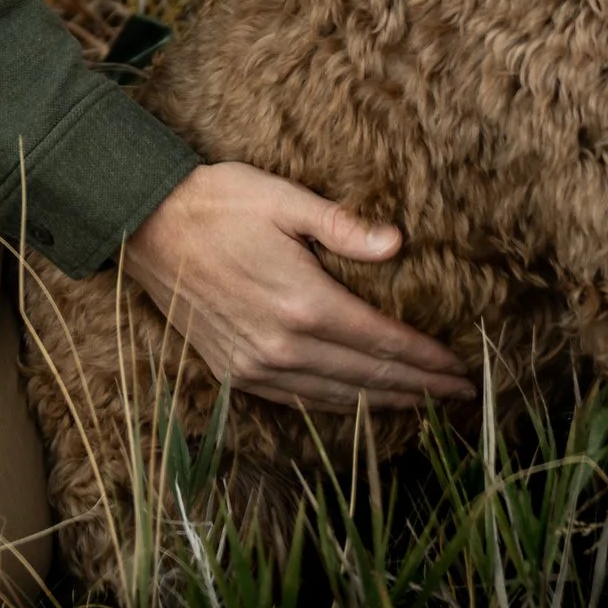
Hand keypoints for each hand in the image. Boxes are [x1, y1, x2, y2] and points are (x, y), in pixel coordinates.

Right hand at [124, 162, 472, 410]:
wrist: (146, 227)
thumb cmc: (219, 203)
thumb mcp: (285, 199)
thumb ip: (343, 226)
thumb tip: (397, 243)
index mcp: (304, 302)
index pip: (382, 342)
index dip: (426, 359)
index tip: (460, 368)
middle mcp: (283, 345)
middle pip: (367, 377)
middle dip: (418, 388)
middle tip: (459, 395)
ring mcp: (256, 365)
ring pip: (335, 398)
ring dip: (383, 403)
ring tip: (422, 404)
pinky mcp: (234, 372)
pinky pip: (297, 402)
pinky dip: (335, 408)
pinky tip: (357, 406)